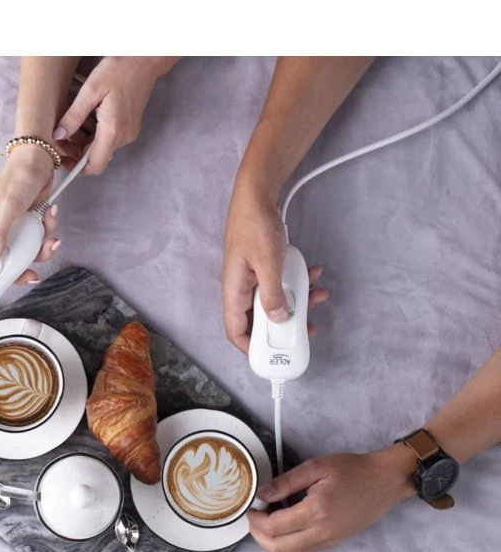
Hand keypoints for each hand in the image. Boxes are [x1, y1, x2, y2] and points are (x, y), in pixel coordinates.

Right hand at [0, 145, 59, 283]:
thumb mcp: (7, 205)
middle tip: (31, 273)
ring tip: (49, 238)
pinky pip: (35, 244)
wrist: (40, 161)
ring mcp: (10, 231)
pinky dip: (46, 236)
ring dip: (38, 251)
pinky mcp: (26, 229)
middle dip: (19, 268)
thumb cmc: (18, 177)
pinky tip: (50, 217)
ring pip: (21, 256)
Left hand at [55, 57, 175, 174]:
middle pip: (95, 157)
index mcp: (113, 131)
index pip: (94, 165)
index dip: (76, 167)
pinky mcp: (129, 127)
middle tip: (61, 134)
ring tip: (72, 121)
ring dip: (83, 140)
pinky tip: (86, 116)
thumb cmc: (119, 69)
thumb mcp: (90, 90)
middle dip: (76, 150)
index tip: (62, 156)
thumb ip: (73, 116)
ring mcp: (128, 133)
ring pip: (100, 147)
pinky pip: (108, 138)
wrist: (144, 59)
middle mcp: (123, 137)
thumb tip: (58, 136)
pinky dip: (94, 133)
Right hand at [221, 179, 328, 353]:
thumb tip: (279, 319)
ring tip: (318, 297)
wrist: (257, 195)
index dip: (251, 348)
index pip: (235, 331)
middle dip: (285, 323)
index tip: (273, 356)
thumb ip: (273, 295)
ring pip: (275, 301)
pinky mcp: (264, 268)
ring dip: (298, 302)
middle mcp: (241, 288)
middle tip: (306, 327)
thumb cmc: (255, 225)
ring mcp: (253, 278)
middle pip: (260, 319)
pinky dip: (299, 282)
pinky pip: (281, 284)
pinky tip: (313, 274)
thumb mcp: (268, 263)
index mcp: (234, 291)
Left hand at [247, 444, 416, 551]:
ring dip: (270, 542)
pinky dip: (286, 543)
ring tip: (266, 520)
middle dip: (258, 534)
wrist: (385, 481)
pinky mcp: (333, 542)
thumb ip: (286, 482)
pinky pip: (302, 551)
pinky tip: (284, 524)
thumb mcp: (316, 467)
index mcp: (317, 511)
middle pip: (277, 548)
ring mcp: (329, 541)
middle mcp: (322, 532)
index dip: (256, 518)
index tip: (252, 506)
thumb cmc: (353, 470)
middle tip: (254, 516)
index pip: (274, 527)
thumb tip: (262, 494)